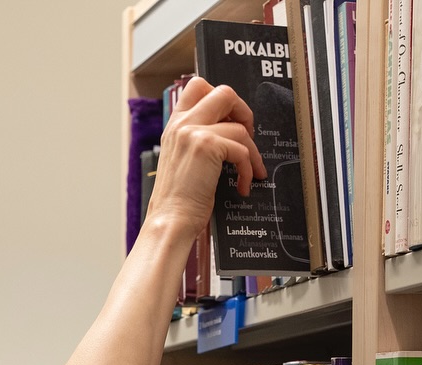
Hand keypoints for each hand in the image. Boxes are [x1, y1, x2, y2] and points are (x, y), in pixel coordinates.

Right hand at [146, 77, 267, 239]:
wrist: (170, 220)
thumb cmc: (178, 199)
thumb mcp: (183, 160)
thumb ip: (197, 141)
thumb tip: (230, 131)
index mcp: (174, 125)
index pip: (198, 86)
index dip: (222, 98)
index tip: (231, 120)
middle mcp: (182, 123)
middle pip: (223, 92)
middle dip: (243, 111)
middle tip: (247, 136)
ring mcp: (193, 132)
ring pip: (239, 126)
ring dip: (252, 152)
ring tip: (250, 172)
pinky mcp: (207, 146)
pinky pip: (242, 149)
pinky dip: (249, 169)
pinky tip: (243, 185)